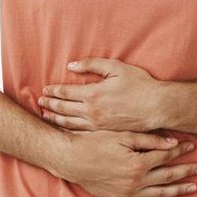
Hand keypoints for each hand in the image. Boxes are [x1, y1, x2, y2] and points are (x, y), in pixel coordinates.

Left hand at [37, 57, 165, 132]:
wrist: (157, 108)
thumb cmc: (139, 85)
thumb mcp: (116, 68)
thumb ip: (92, 64)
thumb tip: (71, 65)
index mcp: (93, 93)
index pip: (65, 92)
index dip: (53, 91)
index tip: (45, 89)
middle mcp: (91, 111)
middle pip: (63, 108)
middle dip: (49, 105)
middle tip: (40, 102)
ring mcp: (97, 124)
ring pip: (69, 122)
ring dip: (55, 118)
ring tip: (46, 115)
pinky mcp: (104, 133)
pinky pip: (80, 132)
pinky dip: (67, 129)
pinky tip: (63, 128)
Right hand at [58, 129, 196, 196]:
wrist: (71, 159)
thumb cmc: (95, 142)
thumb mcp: (121, 135)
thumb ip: (148, 140)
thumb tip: (172, 142)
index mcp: (138, 163)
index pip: (166, 156)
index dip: (180, 150)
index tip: (192, 146)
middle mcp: (136, 181)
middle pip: (168, 176)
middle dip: (186, 171)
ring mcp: (128, 194)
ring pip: (159, 194)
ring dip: (178, 190)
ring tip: (193, 187)